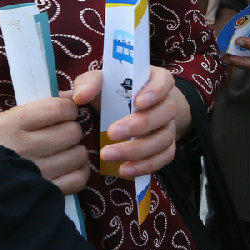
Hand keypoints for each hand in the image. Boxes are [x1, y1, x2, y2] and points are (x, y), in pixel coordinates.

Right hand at [0, 99, 88, 193]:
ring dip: (75, 152)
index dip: (68, 109)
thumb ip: (39, 106)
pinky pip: (78, 179)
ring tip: (63, 152)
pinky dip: (77, 172)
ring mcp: (36, 172)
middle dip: (71, 131)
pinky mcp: (44, 192)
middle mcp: (25, 147)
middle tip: (61, 135)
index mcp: (12, 124)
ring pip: (78, 155)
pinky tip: (67, 168)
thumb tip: (73, 97)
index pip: (58, 109)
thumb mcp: (6, 118)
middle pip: (72, 132)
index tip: (63, 113)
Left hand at [71, 66, 192, 175]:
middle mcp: (167, 102)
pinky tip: (124, 169)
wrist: (123, 111)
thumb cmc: (113, 92)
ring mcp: (169, 126)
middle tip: (112, 133)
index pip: (164, 81)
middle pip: (166, 112)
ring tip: (108, 155)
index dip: (155, 91)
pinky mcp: (166, 147)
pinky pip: (164, 158)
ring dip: (137, 150)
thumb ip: (90, 83)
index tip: (138, 102)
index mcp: (155, 80)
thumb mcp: (100, 82)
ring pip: (164, 138)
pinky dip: (145, 165)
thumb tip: (80, 96)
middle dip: (139, 125)